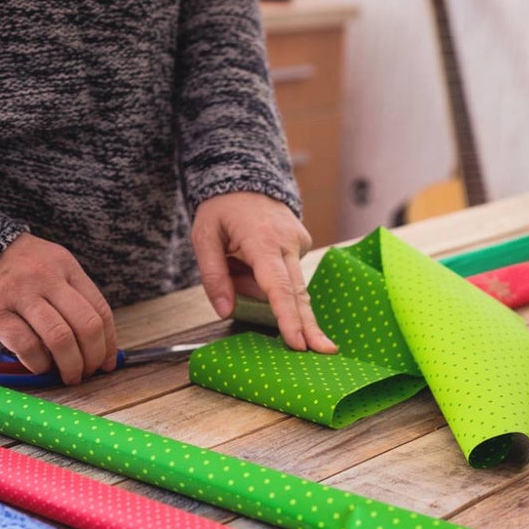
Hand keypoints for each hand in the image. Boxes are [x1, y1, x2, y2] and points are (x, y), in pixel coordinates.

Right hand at [0, 233, 117, 383]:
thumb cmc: (18, 266)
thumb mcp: (52, 267)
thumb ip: (73, 297)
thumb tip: (98, 344)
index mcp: (66, 267)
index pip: (100, 310)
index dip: (108, 343)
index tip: (107, 362)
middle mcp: (46, 278)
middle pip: (86, 326)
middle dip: (92, 357)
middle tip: (87, 372)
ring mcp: (19, 293)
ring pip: (60, 338)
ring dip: (70, 365)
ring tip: (69, 375)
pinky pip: (26, 345)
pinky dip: (39, 363)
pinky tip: (40, 366)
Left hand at [191, 192, 336, 353]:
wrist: (247, 177)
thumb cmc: (222, 208)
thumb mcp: (203, 237)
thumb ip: (214, 276)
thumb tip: (225, 312)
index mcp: (261, 241)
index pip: (278, 286)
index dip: (287, 316)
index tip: (298, 341)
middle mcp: (287, 243)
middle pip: (299, 293)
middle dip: (309, 325)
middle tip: (325, 352)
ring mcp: (300, 242)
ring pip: (288, 285)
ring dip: (261, 287)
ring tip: (235, 257)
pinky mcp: (304, 244)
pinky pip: (286, 274)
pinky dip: (268, 275)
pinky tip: (251, 255)